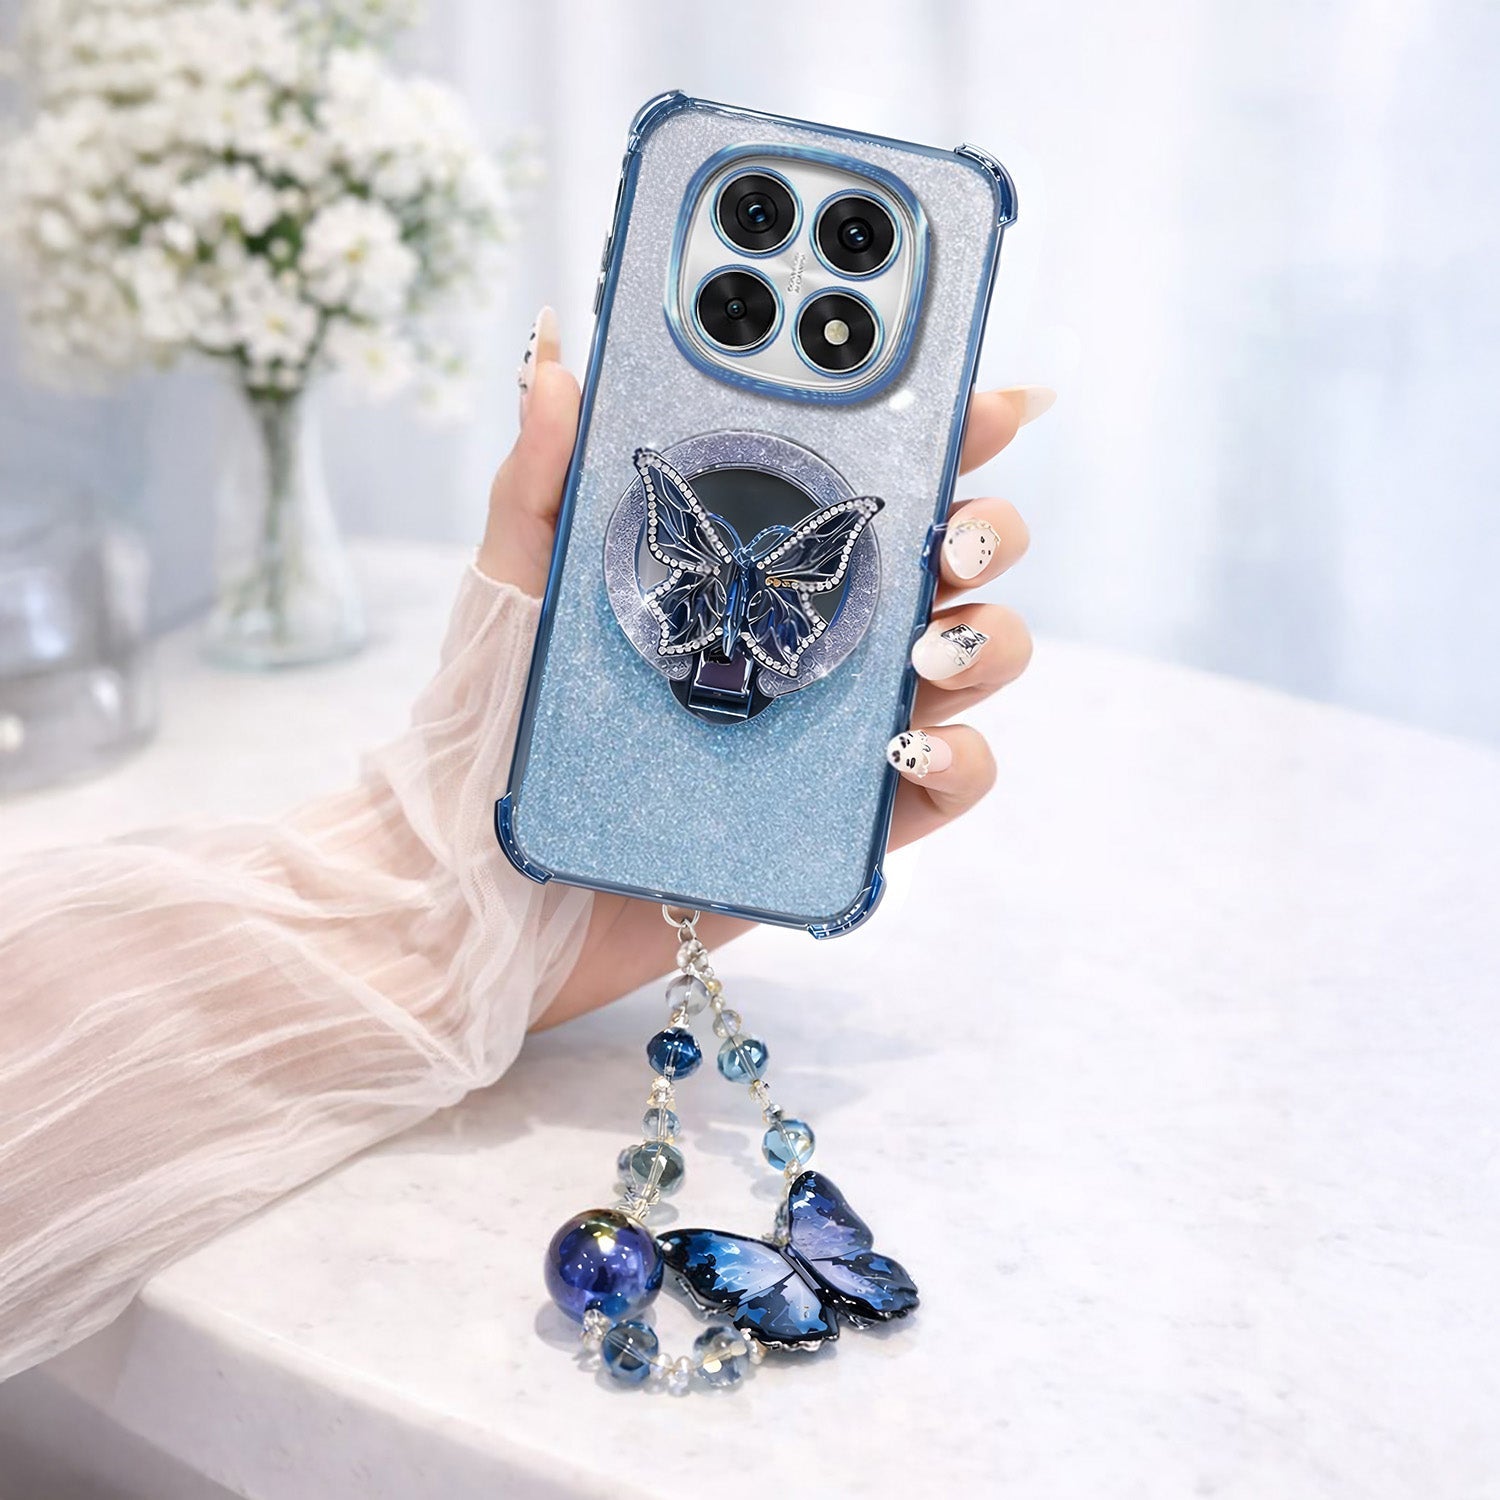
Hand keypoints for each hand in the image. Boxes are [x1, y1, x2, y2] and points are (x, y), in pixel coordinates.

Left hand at [483, 309, 1049, 1027]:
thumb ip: (541, 473)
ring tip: (928, 643)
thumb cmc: (502, 721)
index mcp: (763, 559)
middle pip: (954, 558)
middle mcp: (822, 630)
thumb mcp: (519, 584)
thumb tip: (553, 355)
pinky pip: (949, 779)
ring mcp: (843, 720)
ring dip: (988, 636)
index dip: (946, 428)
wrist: (492, 878)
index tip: (986, 398)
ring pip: (977, 657)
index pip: (875, 477)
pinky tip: (914, 743)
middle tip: (951, 534)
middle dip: (988, 526)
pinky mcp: (848, 815)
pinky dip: (962, 755)